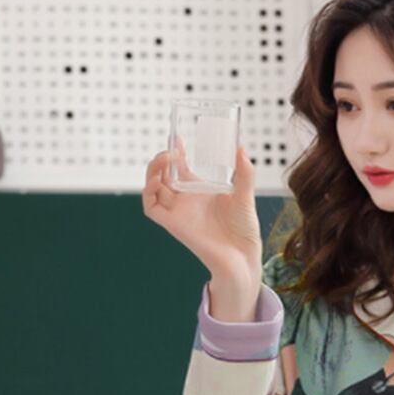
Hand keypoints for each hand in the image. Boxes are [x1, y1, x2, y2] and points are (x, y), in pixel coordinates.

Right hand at [141, 137, 262, 286]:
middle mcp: (186, 201)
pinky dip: (148, 192)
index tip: (177, 137)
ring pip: (153, 188)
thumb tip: (241, 149)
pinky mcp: (174, 225)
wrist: (243, 257)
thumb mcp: (245, 196)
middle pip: (163, 176)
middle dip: (160, 159)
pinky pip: (152, 208)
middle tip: (170, 150)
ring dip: (152, 171)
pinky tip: (157, 181)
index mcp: (200, 192)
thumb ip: (244, 174)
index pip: (180, 168)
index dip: (175, 152)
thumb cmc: (244, 231)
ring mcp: (178, 212)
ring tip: (164, 160)